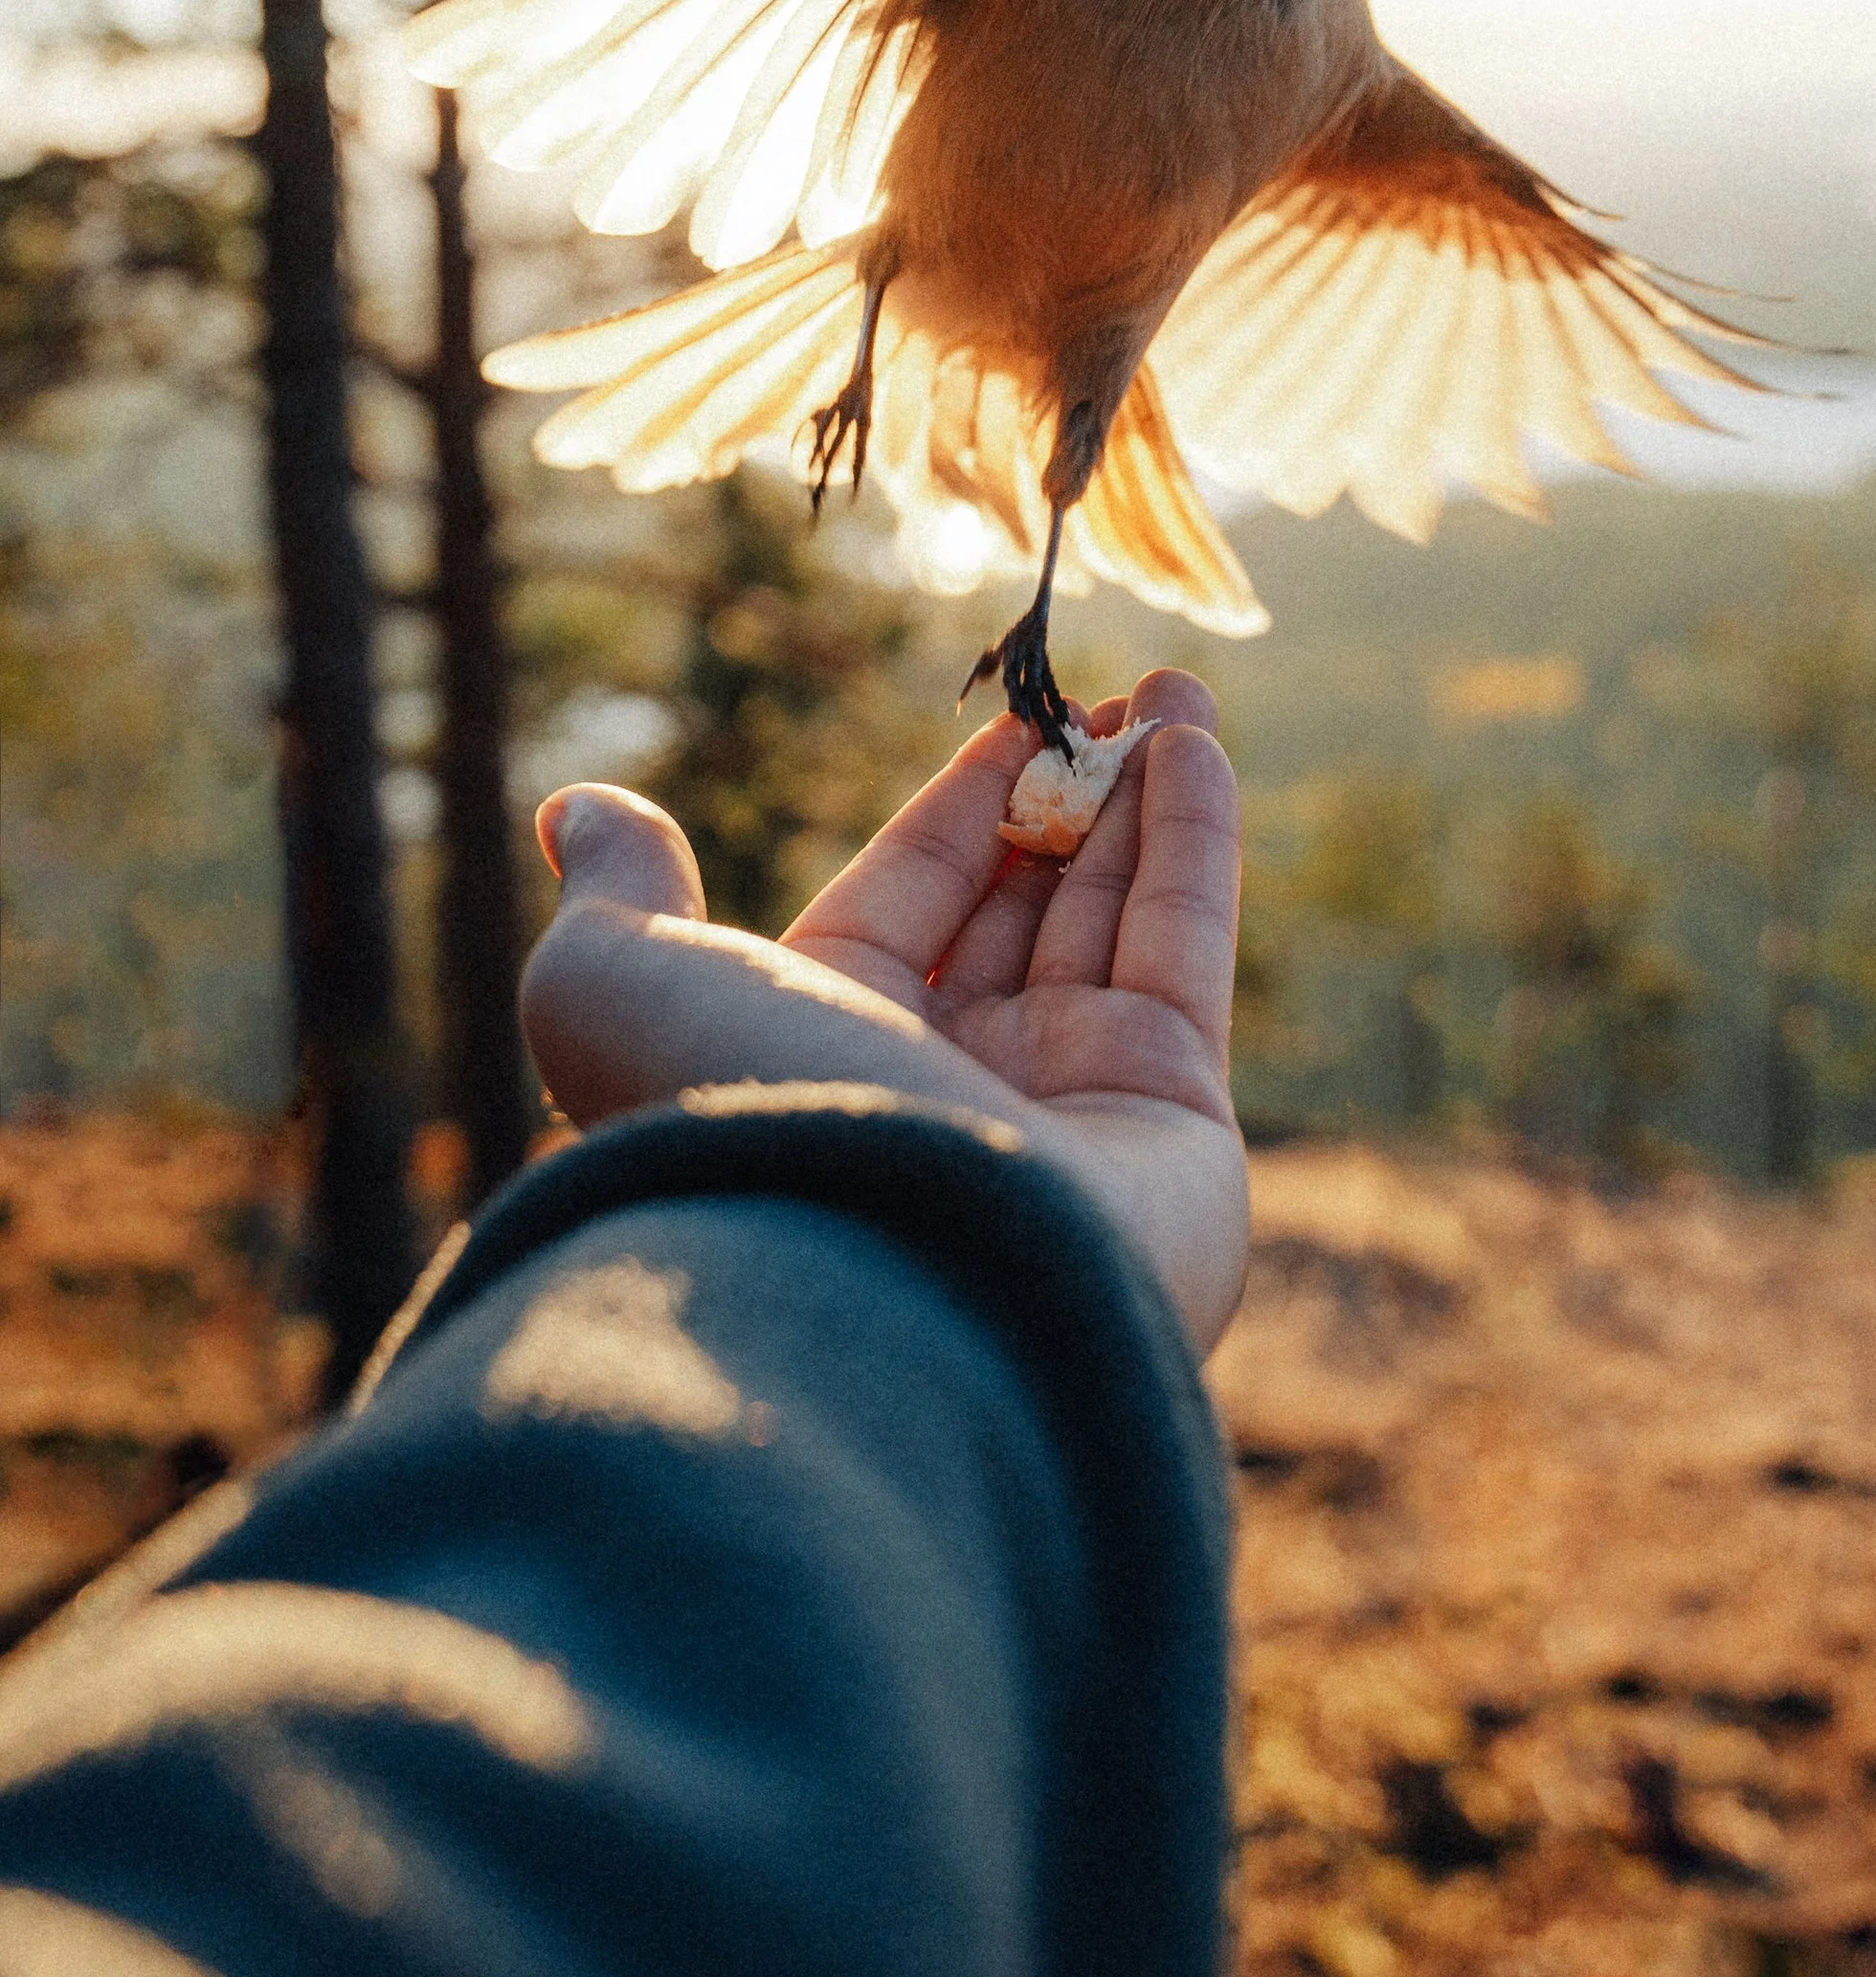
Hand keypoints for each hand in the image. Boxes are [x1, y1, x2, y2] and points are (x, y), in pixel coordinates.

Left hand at [520, 671, 1247, 1352]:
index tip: (1015, 721)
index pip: (902, 902)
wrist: (887, 1287)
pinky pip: (1184, 954)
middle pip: (1017, 910)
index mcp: (817, 1059)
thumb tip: (576, 810)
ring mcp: (1065, 1116)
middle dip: (1068, 796)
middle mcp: (944, 1093)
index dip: (960, 807)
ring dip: (1146, 797)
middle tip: (1113, 694)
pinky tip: (1198, 745)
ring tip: (1177, 689)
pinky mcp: (1174, 1130)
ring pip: (1110, 920)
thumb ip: (620, 892)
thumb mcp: (618, 983)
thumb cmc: (738, 1120)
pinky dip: (1196, 843)